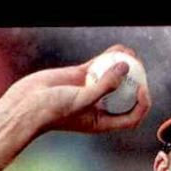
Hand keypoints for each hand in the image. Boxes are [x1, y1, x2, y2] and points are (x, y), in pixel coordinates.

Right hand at [7, 45, 150, 137]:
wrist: (29, 103)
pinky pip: (99, 66)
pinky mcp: (81, 77)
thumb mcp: (81, 100)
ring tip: (132, 54)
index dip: (141, 105)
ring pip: (114, 79)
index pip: (130, 117)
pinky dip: (109, 57)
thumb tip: (125, 67)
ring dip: (125, 67)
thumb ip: (104, 85)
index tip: (141, 88)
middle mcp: (99, 108)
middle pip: (126, 97)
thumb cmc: (53, 110)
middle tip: (141, 68)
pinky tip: (118, 48)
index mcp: (102, 122)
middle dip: (137, 82)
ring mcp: (90, 91)